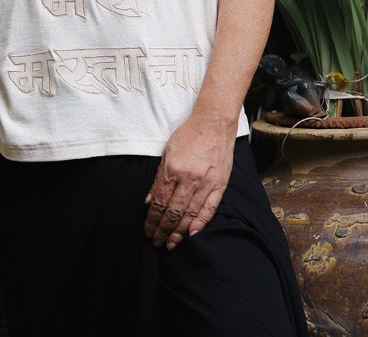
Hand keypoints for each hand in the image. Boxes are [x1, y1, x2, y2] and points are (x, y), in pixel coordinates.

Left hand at [144, 115, 233, 249]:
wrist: (214, 123)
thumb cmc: (188, 135)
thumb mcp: (167, 152)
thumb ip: (158, 178)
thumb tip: (149, 201)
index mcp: (173, 169)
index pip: (159, 201)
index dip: (151, 219)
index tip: (147, 230)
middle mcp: (189, 178)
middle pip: (173, 212)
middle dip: (162, 230)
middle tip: (156, 242)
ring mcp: (206, 183)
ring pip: (190, 214)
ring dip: (179, 232)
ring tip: (170, 244)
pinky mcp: (220, 184)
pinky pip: (209, 209)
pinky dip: (200, 223)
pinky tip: (192, 235)